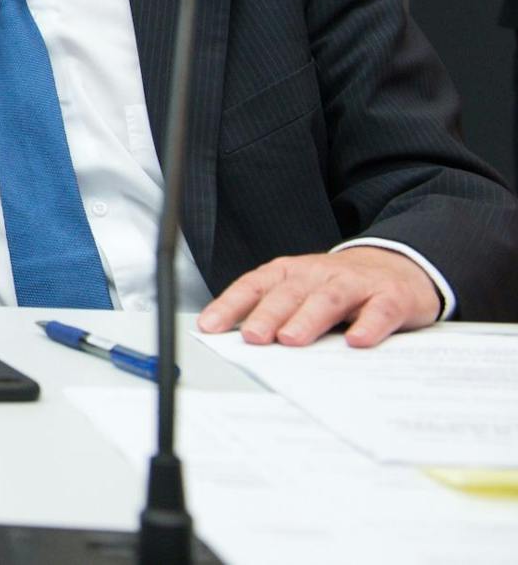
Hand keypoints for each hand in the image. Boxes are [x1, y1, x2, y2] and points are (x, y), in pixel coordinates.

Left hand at [197, 246, 442, 347]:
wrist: (398, 265)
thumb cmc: (339, 286)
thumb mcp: (302, 292)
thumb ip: (276, 313)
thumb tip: (239, 343)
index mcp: (290, 273)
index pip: (254, 286)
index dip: (230, 305)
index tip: (209, 326)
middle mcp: (318, 274)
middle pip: (289, 294)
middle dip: (268, 315)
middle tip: (253, 337)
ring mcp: (355, 283)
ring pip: (328, 299)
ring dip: (307, 319)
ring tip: (291, 339)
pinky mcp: (390, 297)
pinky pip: (379, 311)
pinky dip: (368, 325)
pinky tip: (357, 341)